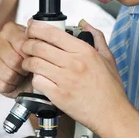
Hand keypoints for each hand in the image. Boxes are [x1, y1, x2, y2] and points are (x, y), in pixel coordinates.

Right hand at [0, 22, 31, 97]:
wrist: (24, 75)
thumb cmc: (31, 60)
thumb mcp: (38, 49)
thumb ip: (37, 46)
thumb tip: (34, 50)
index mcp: (10, 29)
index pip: (22, 45)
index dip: (31, 57)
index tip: (33, 60)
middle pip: (13, 61)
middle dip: (24, 69)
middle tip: (26, 70)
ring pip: (7, 74)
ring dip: (17, 79)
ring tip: (19, 75)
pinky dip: (8, 87)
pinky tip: (11, 82)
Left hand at [21, 19, 130, 137]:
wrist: (112, 114)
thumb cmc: (110, 89)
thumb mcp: (108, 57)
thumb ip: (96, 37)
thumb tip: (84, 23)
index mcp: (84, 51)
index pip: (52, 33)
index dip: (36, 28)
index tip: (31, 28)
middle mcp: (74, 63)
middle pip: (38, 47)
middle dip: (27, 44)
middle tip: (26, 46)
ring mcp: (65, 80)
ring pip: (34, 63)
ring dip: (27, 62)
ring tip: (29, 63)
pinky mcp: (58, 96)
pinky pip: (37, 82)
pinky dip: (34, 79)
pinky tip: (39, 79)